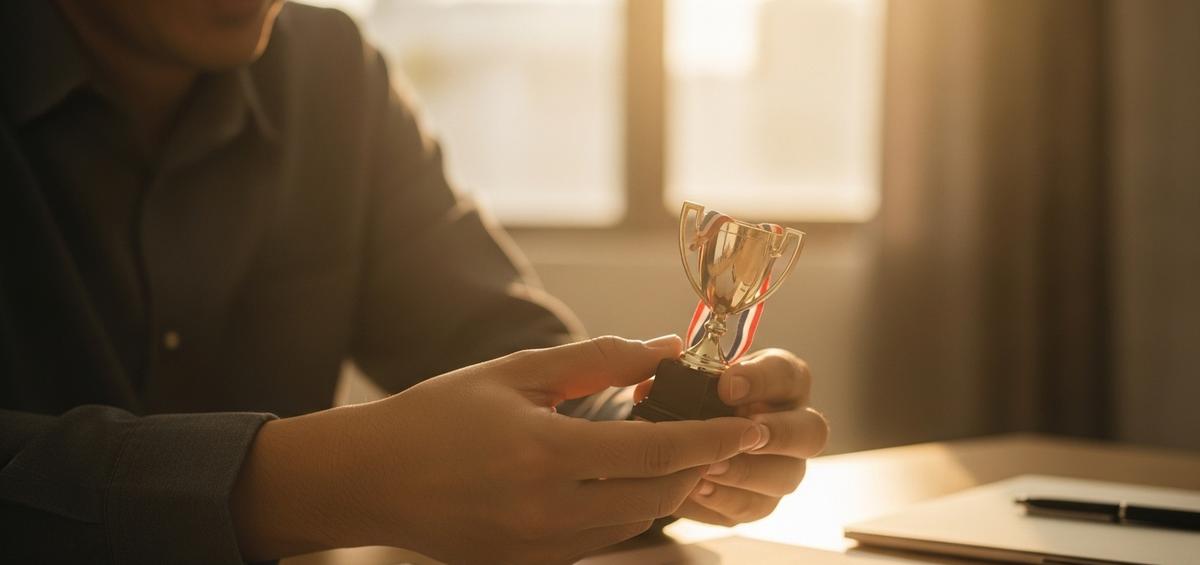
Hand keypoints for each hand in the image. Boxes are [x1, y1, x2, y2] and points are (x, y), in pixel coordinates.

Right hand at [232, 336, 768, 563]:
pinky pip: (602, 540)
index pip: (656, 452)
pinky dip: (627, 510)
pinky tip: (623, 480)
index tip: (751, 428)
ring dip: (666, 490)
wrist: (369, 481)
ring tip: (677, 454)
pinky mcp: (530, 564)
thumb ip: (595, 361)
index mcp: (544, 453)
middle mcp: (546, 510)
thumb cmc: (435, 417)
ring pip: (636, 524)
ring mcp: (539, 547)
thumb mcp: (514, 373)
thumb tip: (661, 349)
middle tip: (719, 435)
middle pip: (658, 496)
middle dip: (698, 466)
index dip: (713, 439)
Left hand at [639, 348, 827, 525]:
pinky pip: (753, 507)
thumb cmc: (694, 399)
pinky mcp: (761, 501)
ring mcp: (784, 467)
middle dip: (778, 434)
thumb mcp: (688, 381)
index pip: (788, 374)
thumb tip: (651, 389)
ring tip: (706, 468)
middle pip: (813, 432)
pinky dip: (723, 500)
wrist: (682, 441)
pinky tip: (695, 490)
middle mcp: (795, 425)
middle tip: (741, 434)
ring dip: (746, 473)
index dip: (761, 379)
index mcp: (782, 383)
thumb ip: (677, 379)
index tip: (726, 385)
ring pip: (787, 476)